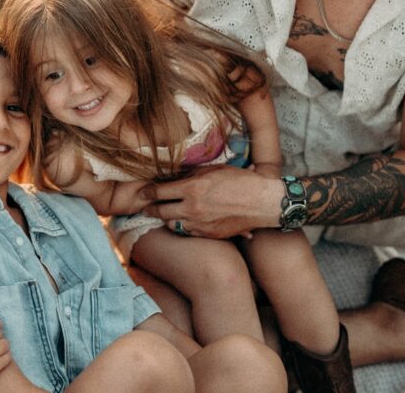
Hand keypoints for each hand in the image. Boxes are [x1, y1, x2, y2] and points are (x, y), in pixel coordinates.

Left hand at [142, 165, 284, 238]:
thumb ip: (191, 175)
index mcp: (192, 188)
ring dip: (165, 218)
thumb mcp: (213, 170)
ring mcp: (200, 224)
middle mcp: (193, 207)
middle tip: (144, 206)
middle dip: (149, 208)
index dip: (146, 192)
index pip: (158, 192)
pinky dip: (182, 226)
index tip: (141, 192)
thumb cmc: (240, 181)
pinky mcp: (209, 234)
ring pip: (171, 224)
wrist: (263, 202)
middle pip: (160, 211)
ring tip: (163, 213)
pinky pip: (187, 232)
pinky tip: (183, 220)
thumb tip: (174, 177)